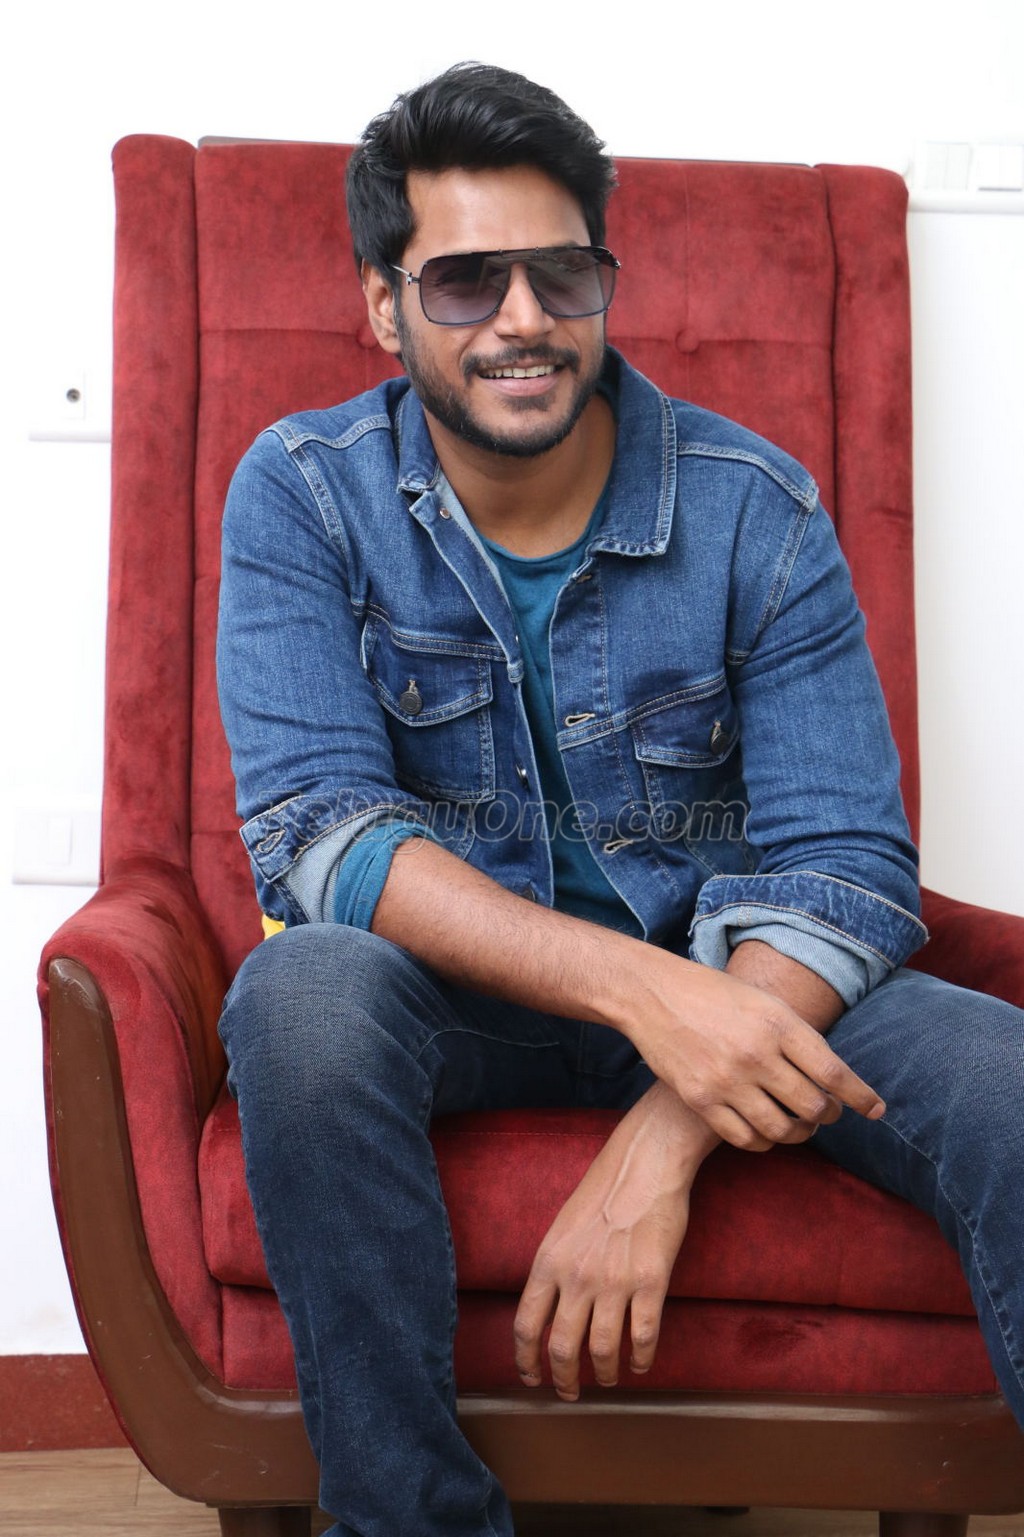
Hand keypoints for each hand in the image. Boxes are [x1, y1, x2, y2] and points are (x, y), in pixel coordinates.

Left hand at [513, 1083, 717, 1401]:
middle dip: (563, 1379)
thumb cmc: (603, 1191)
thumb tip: (550, 1308)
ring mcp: (614, 1282)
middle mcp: (577, 1277)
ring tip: (608, 1379)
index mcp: (549, 1262)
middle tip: (570, 1391)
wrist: (644, 1165)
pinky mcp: (651, 1282)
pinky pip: (643, 1338)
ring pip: (602, 1351)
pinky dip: (642, 1360)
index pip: (526, 1326)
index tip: (531, 1378)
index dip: (526, 1361)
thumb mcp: (562, 1227)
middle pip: (561, 1347)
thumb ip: (555, 1268)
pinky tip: (641, 1364)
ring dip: (604, 1374)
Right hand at [618, 948, 884, 1151]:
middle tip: (827, 1112)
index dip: (861, 1097)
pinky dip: (765, 1141)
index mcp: (777, 1022)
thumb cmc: (713, 993)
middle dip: (828, 1115)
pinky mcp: (701, 1099)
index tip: (876, 1110)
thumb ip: (796, 1035)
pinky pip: (746, 1139)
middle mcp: (756, 1053)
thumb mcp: (763, 1000)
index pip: (834, 1072)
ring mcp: (727, 1079)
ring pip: (783, 1129)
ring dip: (799, 1132)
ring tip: (798, 1124)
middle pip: (813, 1106)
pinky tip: (766, 1130)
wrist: (652, 994)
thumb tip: (830, 1075)